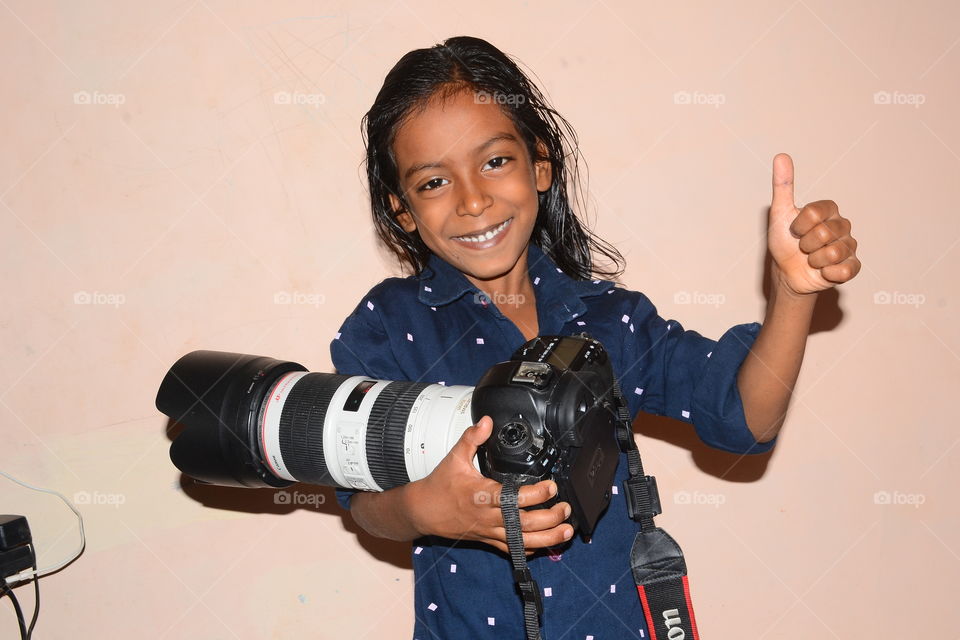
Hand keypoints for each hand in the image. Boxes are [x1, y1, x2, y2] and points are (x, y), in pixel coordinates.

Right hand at [404, 416, 573, 554]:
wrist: (423, 511)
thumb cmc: (440, 485)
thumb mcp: (455, 458)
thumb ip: (472, 438)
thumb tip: (486, 421)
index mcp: (482, 495)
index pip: (514, 498)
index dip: (536, 494)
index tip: (552, 486)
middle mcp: (488, 517)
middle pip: (524, 524)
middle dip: (550, 519)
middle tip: (566, 508)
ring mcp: (489, 531)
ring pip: (522, 542)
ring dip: (547, 539)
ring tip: (566, 531)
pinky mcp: (488, 540)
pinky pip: (511, 549)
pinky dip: (529, 549)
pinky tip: (545, 545)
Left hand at [767, 153, 860, 295]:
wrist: (786, 273)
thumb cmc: (783, 242)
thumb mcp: (779, 214)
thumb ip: (783, 186)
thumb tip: (781, 156)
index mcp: (828, 210)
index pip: (814, 213)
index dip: (798, 226)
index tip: (793, 231)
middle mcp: (843, 225)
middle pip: (823, 233)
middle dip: (805, 244)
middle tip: (802, 248)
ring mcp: (849, 246)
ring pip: (833, 253)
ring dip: (814, 260)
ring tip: (811, 259)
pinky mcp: (852, 267)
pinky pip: (844, 271)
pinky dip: (827, 273)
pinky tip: (823, 271)